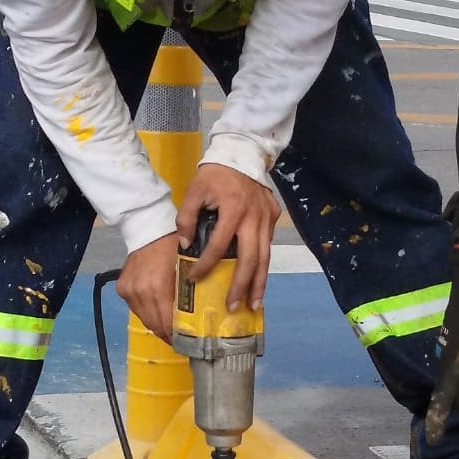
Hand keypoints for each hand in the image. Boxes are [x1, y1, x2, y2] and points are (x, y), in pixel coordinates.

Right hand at [114, 230, 201, 346]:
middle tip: (181, 339)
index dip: (178, 336)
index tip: (188, 342)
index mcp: (158, 287)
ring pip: (145, 319)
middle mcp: (140, 292)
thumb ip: (193, 291)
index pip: (167, 323)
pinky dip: (147, 312)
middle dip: (168, 334)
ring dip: (157, 325)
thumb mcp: (189, 266)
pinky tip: (157, 311)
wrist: (149, 228)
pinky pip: (136, 309)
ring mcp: (129, 291)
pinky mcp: (122, 289)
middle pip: (155, 325)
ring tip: (170, 328)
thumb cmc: (173, 245)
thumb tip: (203, 317)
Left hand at [176, 160, 281, 312]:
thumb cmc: (216, 173)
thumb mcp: (194, 191)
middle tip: (232, 307)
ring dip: (259, 282)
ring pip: (265, 257)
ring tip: (254, 304)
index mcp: (233, 210)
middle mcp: (254, 217)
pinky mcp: (274, 216)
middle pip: (250, 259)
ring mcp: (267, 217)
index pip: (219, 245)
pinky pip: (268, 245)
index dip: (206, 264)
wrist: (243, 151)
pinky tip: (257, 280)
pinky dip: (263, 264)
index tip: (195, 279)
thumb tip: (184, 245)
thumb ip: (186, 218)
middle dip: (241, 286)